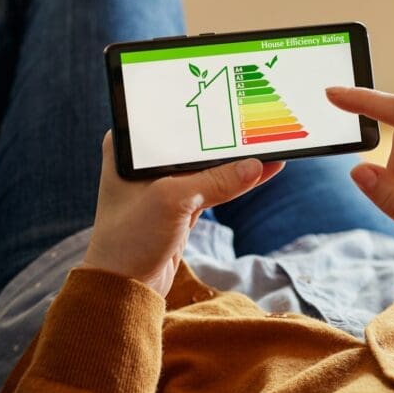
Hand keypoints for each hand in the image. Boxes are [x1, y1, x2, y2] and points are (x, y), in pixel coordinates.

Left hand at [82, 132, 283, 297]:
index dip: (203, 113)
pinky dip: (236, 181)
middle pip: (193, 142)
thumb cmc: (130, 239)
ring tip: (270, 146)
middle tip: (257, 122)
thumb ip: (215, 181)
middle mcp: (144, 162)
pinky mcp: (180, 206)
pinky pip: (214, 187)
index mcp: (129, 149)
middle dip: (225, 137)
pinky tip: (262, 170)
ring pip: (207, 165)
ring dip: (236, 160)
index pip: (171, 121)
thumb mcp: (172, 201)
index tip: (234, 103)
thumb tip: (255, 166)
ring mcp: (163, 185)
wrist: (123, 289)